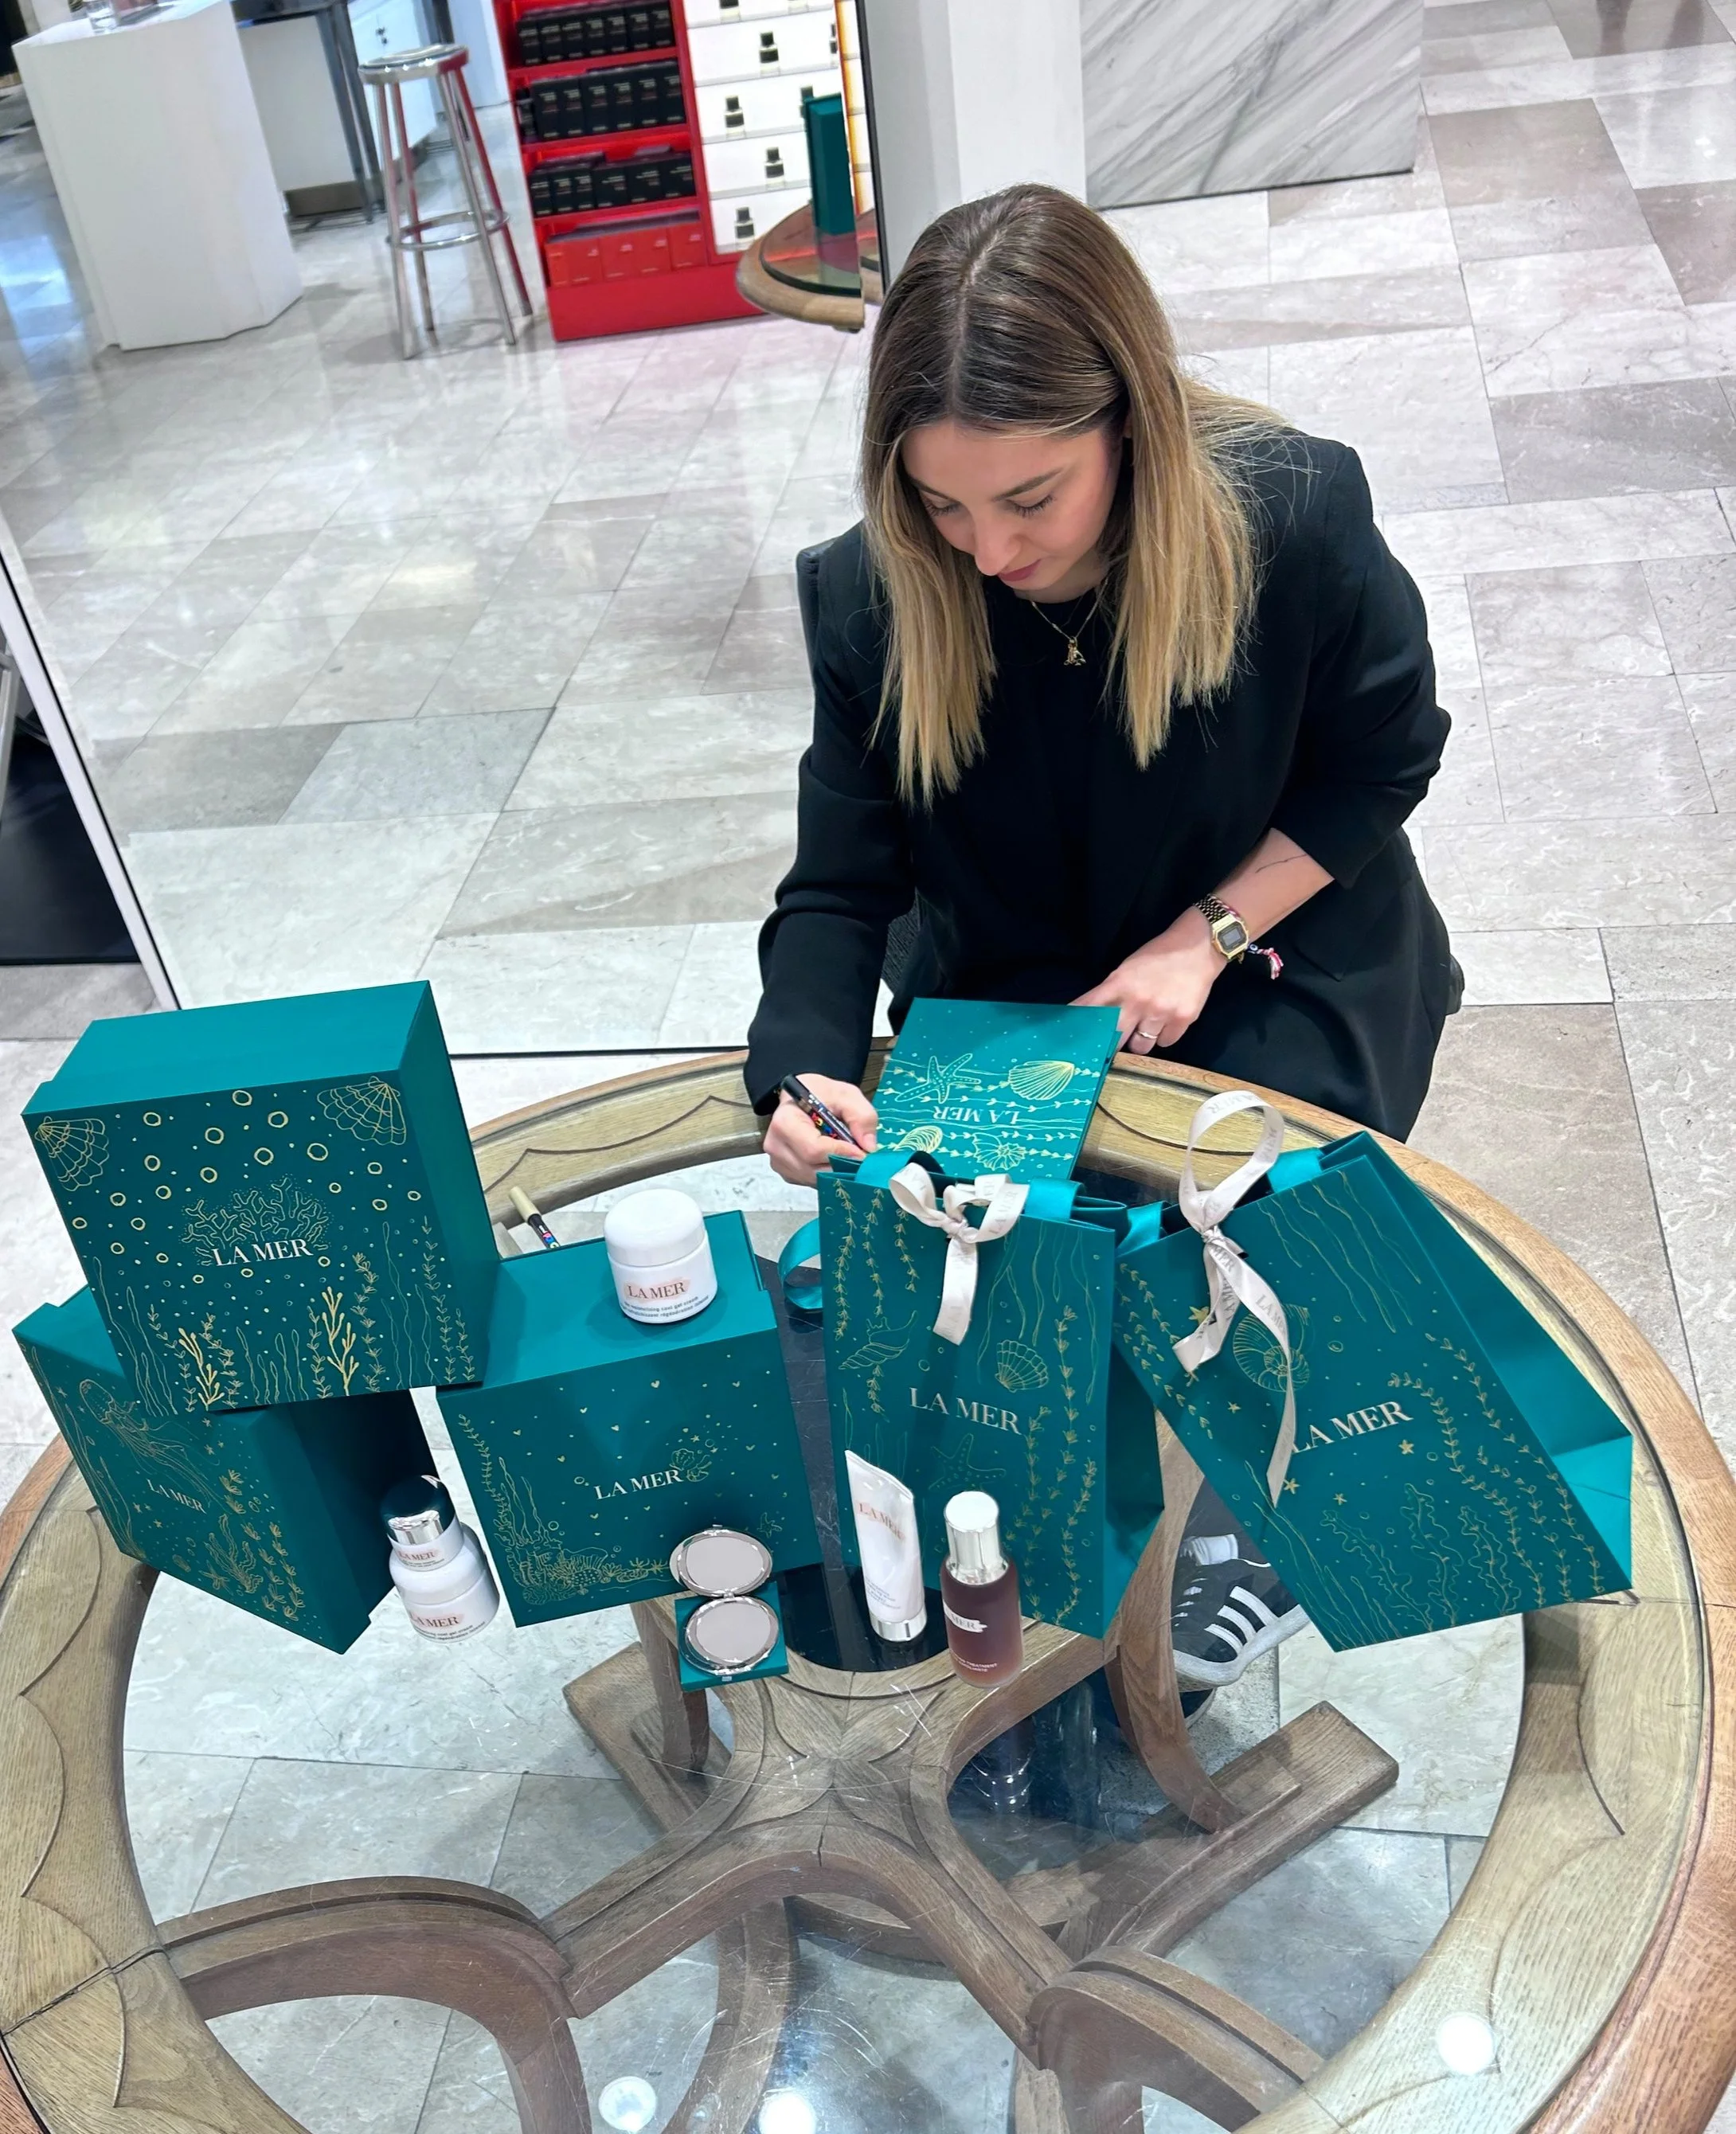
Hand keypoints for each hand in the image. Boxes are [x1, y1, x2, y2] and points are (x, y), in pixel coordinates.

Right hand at [763, 1074, 878, 1186]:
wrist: (803, 1098)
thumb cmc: (821, 1094)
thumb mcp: (846, 1095)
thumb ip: (861, 1116)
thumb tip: (869, 1146)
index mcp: (785, 1122)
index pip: (813, 1149)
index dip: (841, 1153)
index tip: (862, 1151)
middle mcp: (776, 1146)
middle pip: (815, 1169)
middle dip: (842, 1165)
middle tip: (861, 1156)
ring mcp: (779, 1163)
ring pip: (815, 1179)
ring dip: (837, 1172)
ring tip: (848, 1155)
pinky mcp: (787, 1174)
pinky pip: (812, 1182)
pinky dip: (829, 1176)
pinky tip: (835, 1160)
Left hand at [1073, 909, 1224, 1053]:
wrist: (1198, 947)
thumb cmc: (1158, 957)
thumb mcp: (1127, 968)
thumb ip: (1110, 992)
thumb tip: (1090, 1015)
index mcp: (1119, 984)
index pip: (1090, 1010)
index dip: (1080, 1026)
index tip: (1074, 1040)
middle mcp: (1138, 1001)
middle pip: (1114, 1039)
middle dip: (1111, 1045)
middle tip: (1111, 1046)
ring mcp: (1161, 1012)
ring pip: (1140, 1047)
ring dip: (1139, 1041)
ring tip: (1145, 1027)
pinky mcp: (1183, 1020)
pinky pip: (1165, 1043)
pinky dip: (1163, 1036)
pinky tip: (1165, 1022)